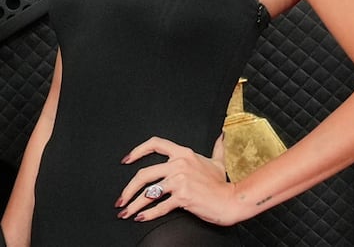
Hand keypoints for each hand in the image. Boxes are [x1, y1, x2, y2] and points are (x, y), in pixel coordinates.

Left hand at [114, 136, 237, 225]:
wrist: (232, 200)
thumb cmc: (222, 184)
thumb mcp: (217, 162)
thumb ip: (216, 148)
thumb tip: (220, 136)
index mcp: (183, 153)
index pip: (155, 144)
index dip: (137, 151)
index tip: (126, 160)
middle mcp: (179, 164)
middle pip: (144, 173)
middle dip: (128, 188)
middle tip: (121, 199)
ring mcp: (180, 180)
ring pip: (148, 192)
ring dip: (133, 204)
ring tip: (125, 212)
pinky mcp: (182, 196)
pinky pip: (159, 206)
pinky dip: (147, 214)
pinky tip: (140, 217)